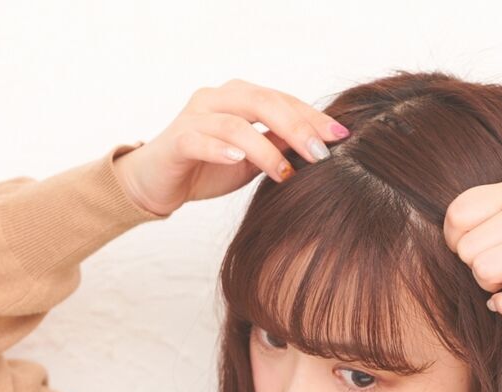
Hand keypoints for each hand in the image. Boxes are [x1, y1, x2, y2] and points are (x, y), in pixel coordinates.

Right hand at [112, 78, 350, 216]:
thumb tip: (322, 147)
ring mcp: (194, 116)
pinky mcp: (175, 140)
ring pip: (234, 123)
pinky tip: (238, 160)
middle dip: (296, 128)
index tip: (342, 136)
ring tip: (285, 172)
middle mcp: (218, 98)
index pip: (283, 100)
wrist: (159, 183)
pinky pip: (198, 139)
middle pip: (263, 102)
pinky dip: (220, 149)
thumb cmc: (209, 168)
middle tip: (320, 154)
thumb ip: (281, 147)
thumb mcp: (254, 160)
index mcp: (240, 98)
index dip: (313, 116)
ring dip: (264, 149)